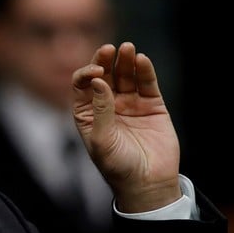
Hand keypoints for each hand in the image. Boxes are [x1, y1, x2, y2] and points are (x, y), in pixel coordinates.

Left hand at [72, 42, 180, 212]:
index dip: (87, 74)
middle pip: (103, 74)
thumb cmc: (117, 167)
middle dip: (104, 60)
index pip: (82, 84)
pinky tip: (141, 60)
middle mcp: (107, 104)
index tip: (96, 73)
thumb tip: (98, 81)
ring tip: (128, 49)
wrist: (147, 183)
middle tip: (109, 50)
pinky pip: (146, 83)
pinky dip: (144, 70)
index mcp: (87, 112)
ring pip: (125, 74)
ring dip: (125, 60)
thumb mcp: (101, 140)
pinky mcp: (151, 105)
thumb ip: (100, 110)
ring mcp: (129, 103)